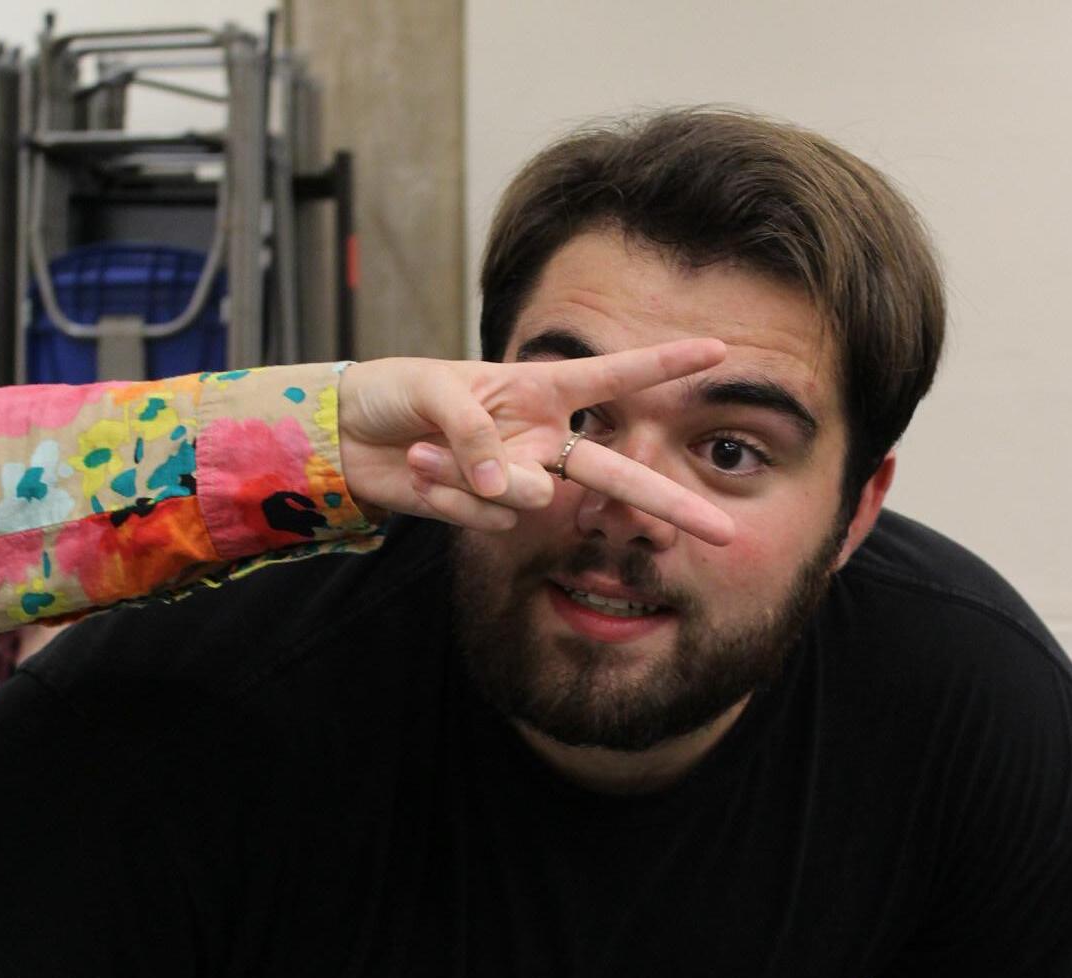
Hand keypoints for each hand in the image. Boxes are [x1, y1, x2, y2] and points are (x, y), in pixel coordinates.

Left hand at [336, 340, 733, 544]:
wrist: (348, 436)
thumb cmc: (398, 391)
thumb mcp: (435, 389)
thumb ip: (478, 433)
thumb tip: (511, 489)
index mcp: (538, 389)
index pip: (612, 378)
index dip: (663, 365)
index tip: (717, 350)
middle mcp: (540, 438)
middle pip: (614, 473)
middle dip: (666, 501)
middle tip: (723, 533)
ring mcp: (516, 478)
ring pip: (528, 499)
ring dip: (469, 478)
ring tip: (426, 452)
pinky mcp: (486, 509)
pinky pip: (486, 515)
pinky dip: (447, 496)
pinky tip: (423, 475)